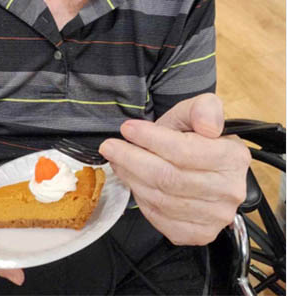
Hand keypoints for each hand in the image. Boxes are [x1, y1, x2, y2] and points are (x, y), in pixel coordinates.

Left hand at [99, 93, 250, 245]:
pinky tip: (134, 181)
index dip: (151, 139)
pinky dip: (141, 200)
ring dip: (132, 178)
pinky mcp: (200, 234)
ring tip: (118, 161)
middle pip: (168, 178)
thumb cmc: (195, 133)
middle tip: (110, 147)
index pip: (185, 151)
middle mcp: (229, 191)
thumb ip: (204, 108)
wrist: (200, 160)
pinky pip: (161, 219)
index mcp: (233, 157)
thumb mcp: (199, 109)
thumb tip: (208, 127)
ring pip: (161, 200)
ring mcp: (216, 216)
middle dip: (132, 160)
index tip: (127, 129)